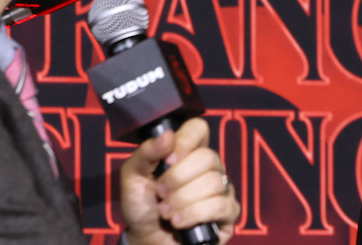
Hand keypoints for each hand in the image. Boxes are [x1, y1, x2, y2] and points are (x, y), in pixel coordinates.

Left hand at [119, 118, 239, 244]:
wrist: (145, 240)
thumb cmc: (141, 206)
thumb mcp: (133, 177)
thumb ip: (146, 153)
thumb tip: (167, 135)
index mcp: (188, 152)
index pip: (198, 129)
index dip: (185, 141)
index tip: (167, 161)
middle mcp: (209, 167)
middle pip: (207, 157)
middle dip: (177, 178)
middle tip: (160, 192)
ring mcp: (222, 189)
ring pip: (213, 183)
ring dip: (182, 200)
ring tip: (166, 212)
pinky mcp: (228, 213)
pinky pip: (221, 206)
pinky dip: (194, 214)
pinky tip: (179, 222)